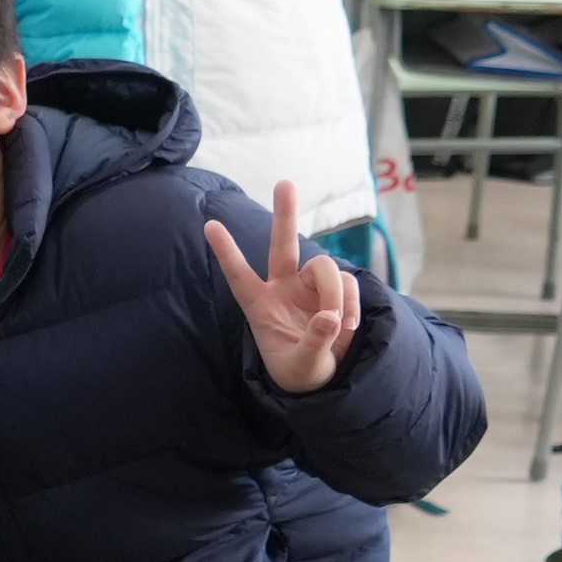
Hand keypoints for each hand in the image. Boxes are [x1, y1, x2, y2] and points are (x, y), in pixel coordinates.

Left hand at [205, 182, 363, 393]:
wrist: (324, 379)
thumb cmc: (299, 372)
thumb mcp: (301, 368)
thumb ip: (314, 343)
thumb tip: (329, 316)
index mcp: (259, 306)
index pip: (239, 275)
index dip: (227, 252)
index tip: (210, 224)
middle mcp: (283, 287)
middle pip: (283, 245)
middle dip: (285, 215)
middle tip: (285, 183)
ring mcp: (310, 286)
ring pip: (326, 269)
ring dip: (336, 295)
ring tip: (339, 326)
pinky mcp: (335, 290)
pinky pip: (348, 284)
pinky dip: (352, 303)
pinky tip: (348, 327)